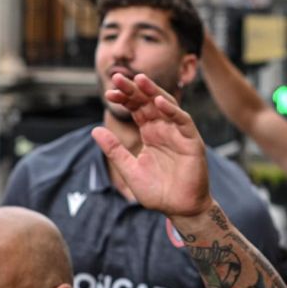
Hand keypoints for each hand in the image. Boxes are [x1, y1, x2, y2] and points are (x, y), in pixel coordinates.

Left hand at [93, 74, 212, 221]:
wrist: (179, 209)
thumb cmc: (157, 192)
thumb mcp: (129, 169)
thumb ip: (114, 150)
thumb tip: (94, 130)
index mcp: (150, 133)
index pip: (136, 108)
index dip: (124, 99)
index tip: (109, 93)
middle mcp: (164, 129)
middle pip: (149, 102)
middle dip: (134, 89)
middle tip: (118, 78)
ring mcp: (179, 134)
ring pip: (167, 105)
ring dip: (154, 91)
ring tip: (140, 80)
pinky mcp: (192, 142)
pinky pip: (183, 121)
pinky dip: (172, 110)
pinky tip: (159, 102)